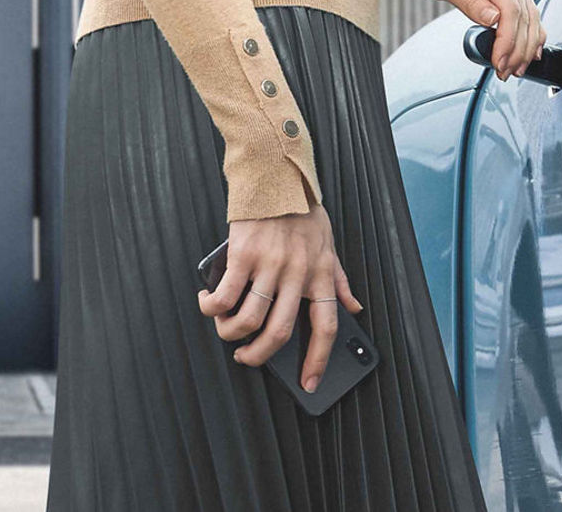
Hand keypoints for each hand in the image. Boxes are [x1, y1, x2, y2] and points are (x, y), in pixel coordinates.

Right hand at [195, 203, 363, 392]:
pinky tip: (208, 303)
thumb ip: (340, 280)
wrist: (277, 177)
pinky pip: (224, 296)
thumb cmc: (303, 213)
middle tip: (247, 358)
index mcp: (321, 274)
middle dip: (259, 356)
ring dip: (231, 334)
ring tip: (225, 330)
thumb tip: (354, 308)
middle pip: (279, 332)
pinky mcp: (242, 255)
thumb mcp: (329, 245)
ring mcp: (269, 265)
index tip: (309, 383)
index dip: (318, 360)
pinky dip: (211, 308)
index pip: (326, 326)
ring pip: (248, 319)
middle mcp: (297, 273)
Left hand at [413, 0, 547, 79]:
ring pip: (529, 12)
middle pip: (523, 12)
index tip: (499, 59)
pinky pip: (525, 8)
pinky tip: (531, 48)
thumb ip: (467, 1)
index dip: (508, 37)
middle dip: (517, 47)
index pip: (510, 6)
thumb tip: (492, 20)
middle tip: (506, 70)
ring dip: (526, 43)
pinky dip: (531, 30)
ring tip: (517, 66)